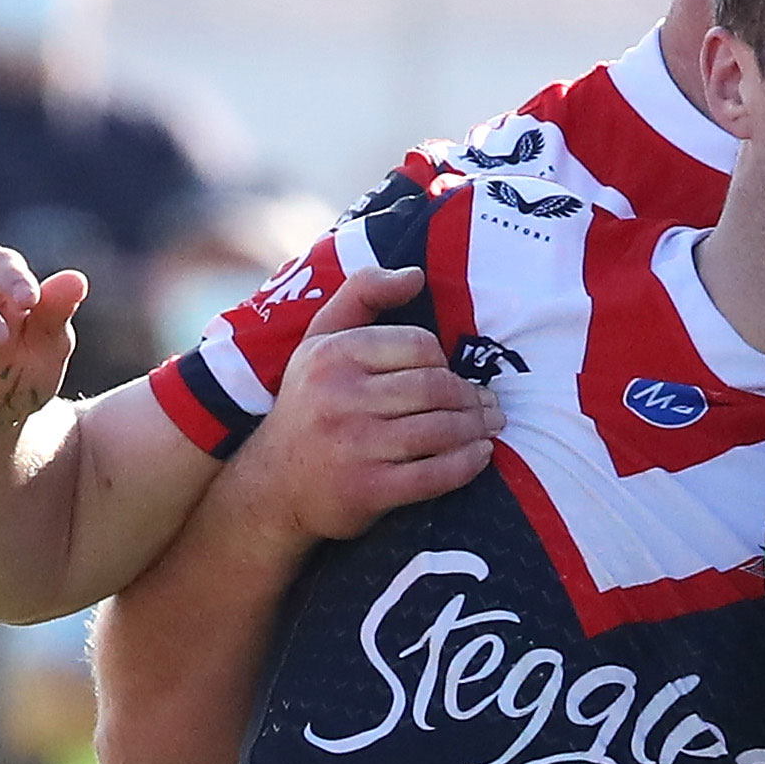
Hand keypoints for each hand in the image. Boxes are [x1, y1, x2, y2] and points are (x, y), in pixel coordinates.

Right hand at [234, 266, 499, 544]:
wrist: (274, 485)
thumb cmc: (310, 403)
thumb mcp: (320, 340)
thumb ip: (362, 294)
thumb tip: (415, 274)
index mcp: (333, 356)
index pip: (419, 345)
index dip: (443, 360)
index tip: (448, 373)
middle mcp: (339, 398)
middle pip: (435, 388)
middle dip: (472, 397)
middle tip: (490, 404)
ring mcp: (354, 446)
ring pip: (440, 429)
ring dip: (477, 428)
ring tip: (490, 426)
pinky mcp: (368, 490)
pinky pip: (435, 475)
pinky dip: (467, 464)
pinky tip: (480, 455)